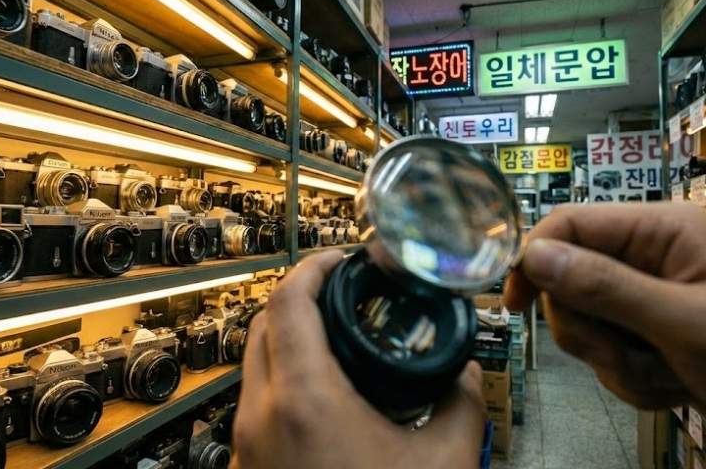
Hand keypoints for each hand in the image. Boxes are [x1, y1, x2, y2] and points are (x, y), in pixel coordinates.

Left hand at [231, 251, 484, 468]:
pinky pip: (255, 404)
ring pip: (253, 366)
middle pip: (261, 324)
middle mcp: (259, 417)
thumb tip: (460, 375)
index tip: (341, 258)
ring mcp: (245, 447)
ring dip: (287, 339)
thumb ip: (459, 405)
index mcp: (302, 400)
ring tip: (337, 338)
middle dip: (298, 296)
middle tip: (342, 291)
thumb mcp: (445, 463)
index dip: (314, 266)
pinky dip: (282, 380)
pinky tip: (325, 396)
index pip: (288, 300)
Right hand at [505, 203, 705, 457]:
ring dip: (618, 363)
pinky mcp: (653, 337)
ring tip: (667, 375)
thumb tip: (532, 254)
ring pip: (587, 326)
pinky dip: (634, 380)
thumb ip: (604, 286)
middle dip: (592, 331)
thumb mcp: (683, 322)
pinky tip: (675, 387)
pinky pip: (610, 356)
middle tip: (627, 354)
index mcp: (662, 231)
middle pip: (570, 282)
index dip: (535, 259)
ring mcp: (651, 300)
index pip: (571, 225)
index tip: (514, 305)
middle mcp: (651, 258)